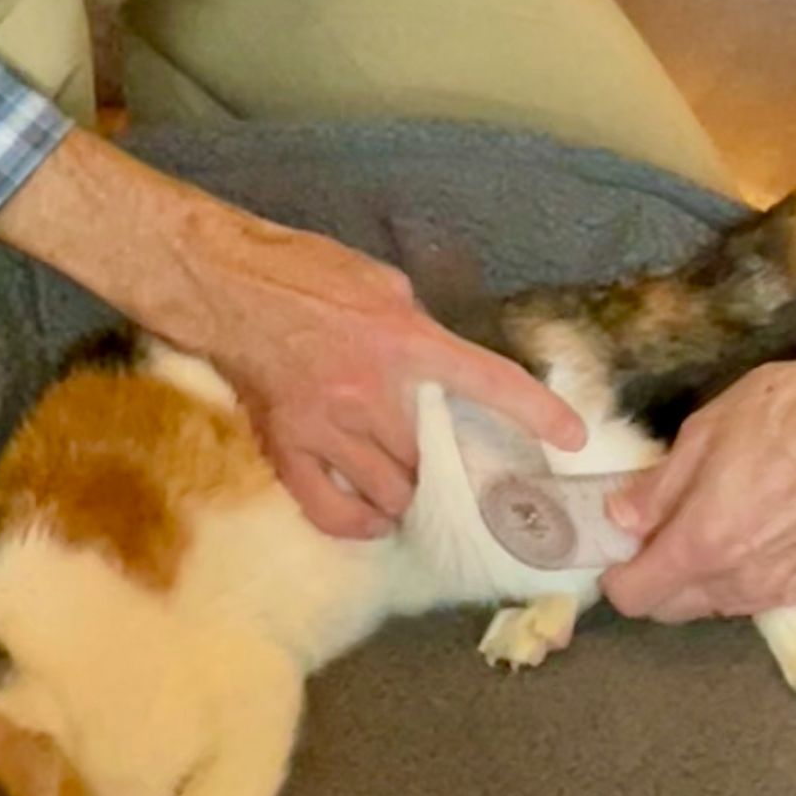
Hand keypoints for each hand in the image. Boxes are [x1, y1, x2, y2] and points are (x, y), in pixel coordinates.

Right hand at [198, 211, 585, 538]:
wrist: (224, 285)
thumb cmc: (303, 271)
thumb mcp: (380, 283)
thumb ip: (417, 327)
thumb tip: (441, 366)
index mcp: (405, 341)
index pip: (489, 382)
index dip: (537, 413)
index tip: (571, 437)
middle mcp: (372, 392)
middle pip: (437, 458)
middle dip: (458, 473)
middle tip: (470, 478)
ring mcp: (328, 427)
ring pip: (392, 491)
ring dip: (413, 499)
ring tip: (422, 497)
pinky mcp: (287, 448)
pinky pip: (331, 510)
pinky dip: (359, 524)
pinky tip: (374, 519)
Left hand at [600, 313, 795, 622]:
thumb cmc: (792, 410)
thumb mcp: (707, 431)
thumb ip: (660, 486)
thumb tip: (623, 517)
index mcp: (706, 543)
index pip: (637, 598)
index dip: (620, 575)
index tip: (620, 550)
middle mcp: (745, 583)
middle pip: (676, 609)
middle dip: (661, 578)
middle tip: (668, 530)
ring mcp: (791, 591)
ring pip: (725, 603)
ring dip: (710, 577)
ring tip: (726, 522)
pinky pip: (774, 593)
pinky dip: (760, 571)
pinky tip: (777, 526)